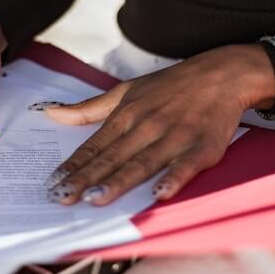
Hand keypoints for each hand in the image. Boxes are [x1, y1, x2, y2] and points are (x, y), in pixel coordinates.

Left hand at [41, 44, 274, 204]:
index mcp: (127, 114)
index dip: (73, 165)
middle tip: (63, 198)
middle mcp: (148, 125)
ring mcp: (175, 136)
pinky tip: (159, 194)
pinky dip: (174, 178)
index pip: (94, 145)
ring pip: (142, 162)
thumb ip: (89, 108)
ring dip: (119, 181)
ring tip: (96, 200)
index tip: (53, 183)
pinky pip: (186, 165)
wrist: (223, 73)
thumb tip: (51, 113)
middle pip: (112, 157)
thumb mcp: (126, 91)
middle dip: (86, 179)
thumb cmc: (171, 86)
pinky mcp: (203, 145)